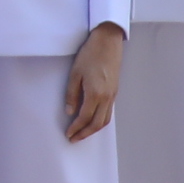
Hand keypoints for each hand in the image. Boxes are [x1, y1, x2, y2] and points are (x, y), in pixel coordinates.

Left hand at [62, 22, 125, 144]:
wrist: (108, 43)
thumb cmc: (89, 55)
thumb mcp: (75, 73)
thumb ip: (71, 94)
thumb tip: (69, 112)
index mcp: (95, 94)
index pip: (85, 117)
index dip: (76, 128)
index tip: (68, 134)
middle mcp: (106, 98)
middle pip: (97, 123)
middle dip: (85, 133)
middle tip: (74, 139)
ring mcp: (112, 95)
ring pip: (105, 120)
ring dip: (94, 129)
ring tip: (82, 133)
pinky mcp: (114, 92)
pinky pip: (109, 112)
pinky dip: (100, 120)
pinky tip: (92, 120)